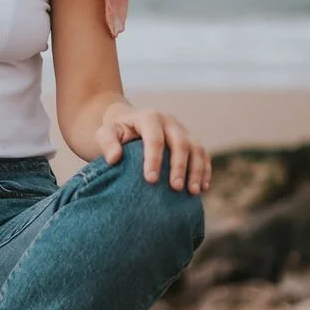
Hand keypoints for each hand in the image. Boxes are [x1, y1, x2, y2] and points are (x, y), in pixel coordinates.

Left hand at [95, 103, 210, 194]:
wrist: (127, 123)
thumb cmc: (115, 132)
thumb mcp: (105, 133)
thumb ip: (107, 142)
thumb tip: (115, 158)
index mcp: (149, 117)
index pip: (154, 138)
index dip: (154, 159)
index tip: (150, 180)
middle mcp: (169, 121)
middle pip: (180, 143)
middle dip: (179, 166)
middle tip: (175, 188)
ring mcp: (182, 130)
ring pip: (196, 148)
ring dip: (196, 170)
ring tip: (192, 192)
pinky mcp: (190, 141)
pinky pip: (203, 154)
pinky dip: (204, 170)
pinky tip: (202, 188)